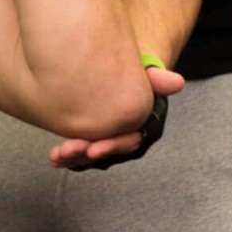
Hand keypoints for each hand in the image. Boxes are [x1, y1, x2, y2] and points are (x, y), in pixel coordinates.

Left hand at [48, 66, 183, 169]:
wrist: (122, 73)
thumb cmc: (135, 74)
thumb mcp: (147, 74)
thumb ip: (158, 78)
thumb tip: (177, 82)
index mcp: (146, 126)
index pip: (129, 141)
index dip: (111, 146)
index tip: (92, 149)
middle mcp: (132, 138)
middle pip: (109, 152)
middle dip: (87, 153)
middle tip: (66, 151)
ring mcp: (114, 141)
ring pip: (95, 155)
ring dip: (75, 158)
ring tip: (56, 156)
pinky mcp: (98, 140)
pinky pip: (85, 152)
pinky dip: (69, 156)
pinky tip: (54, 158)